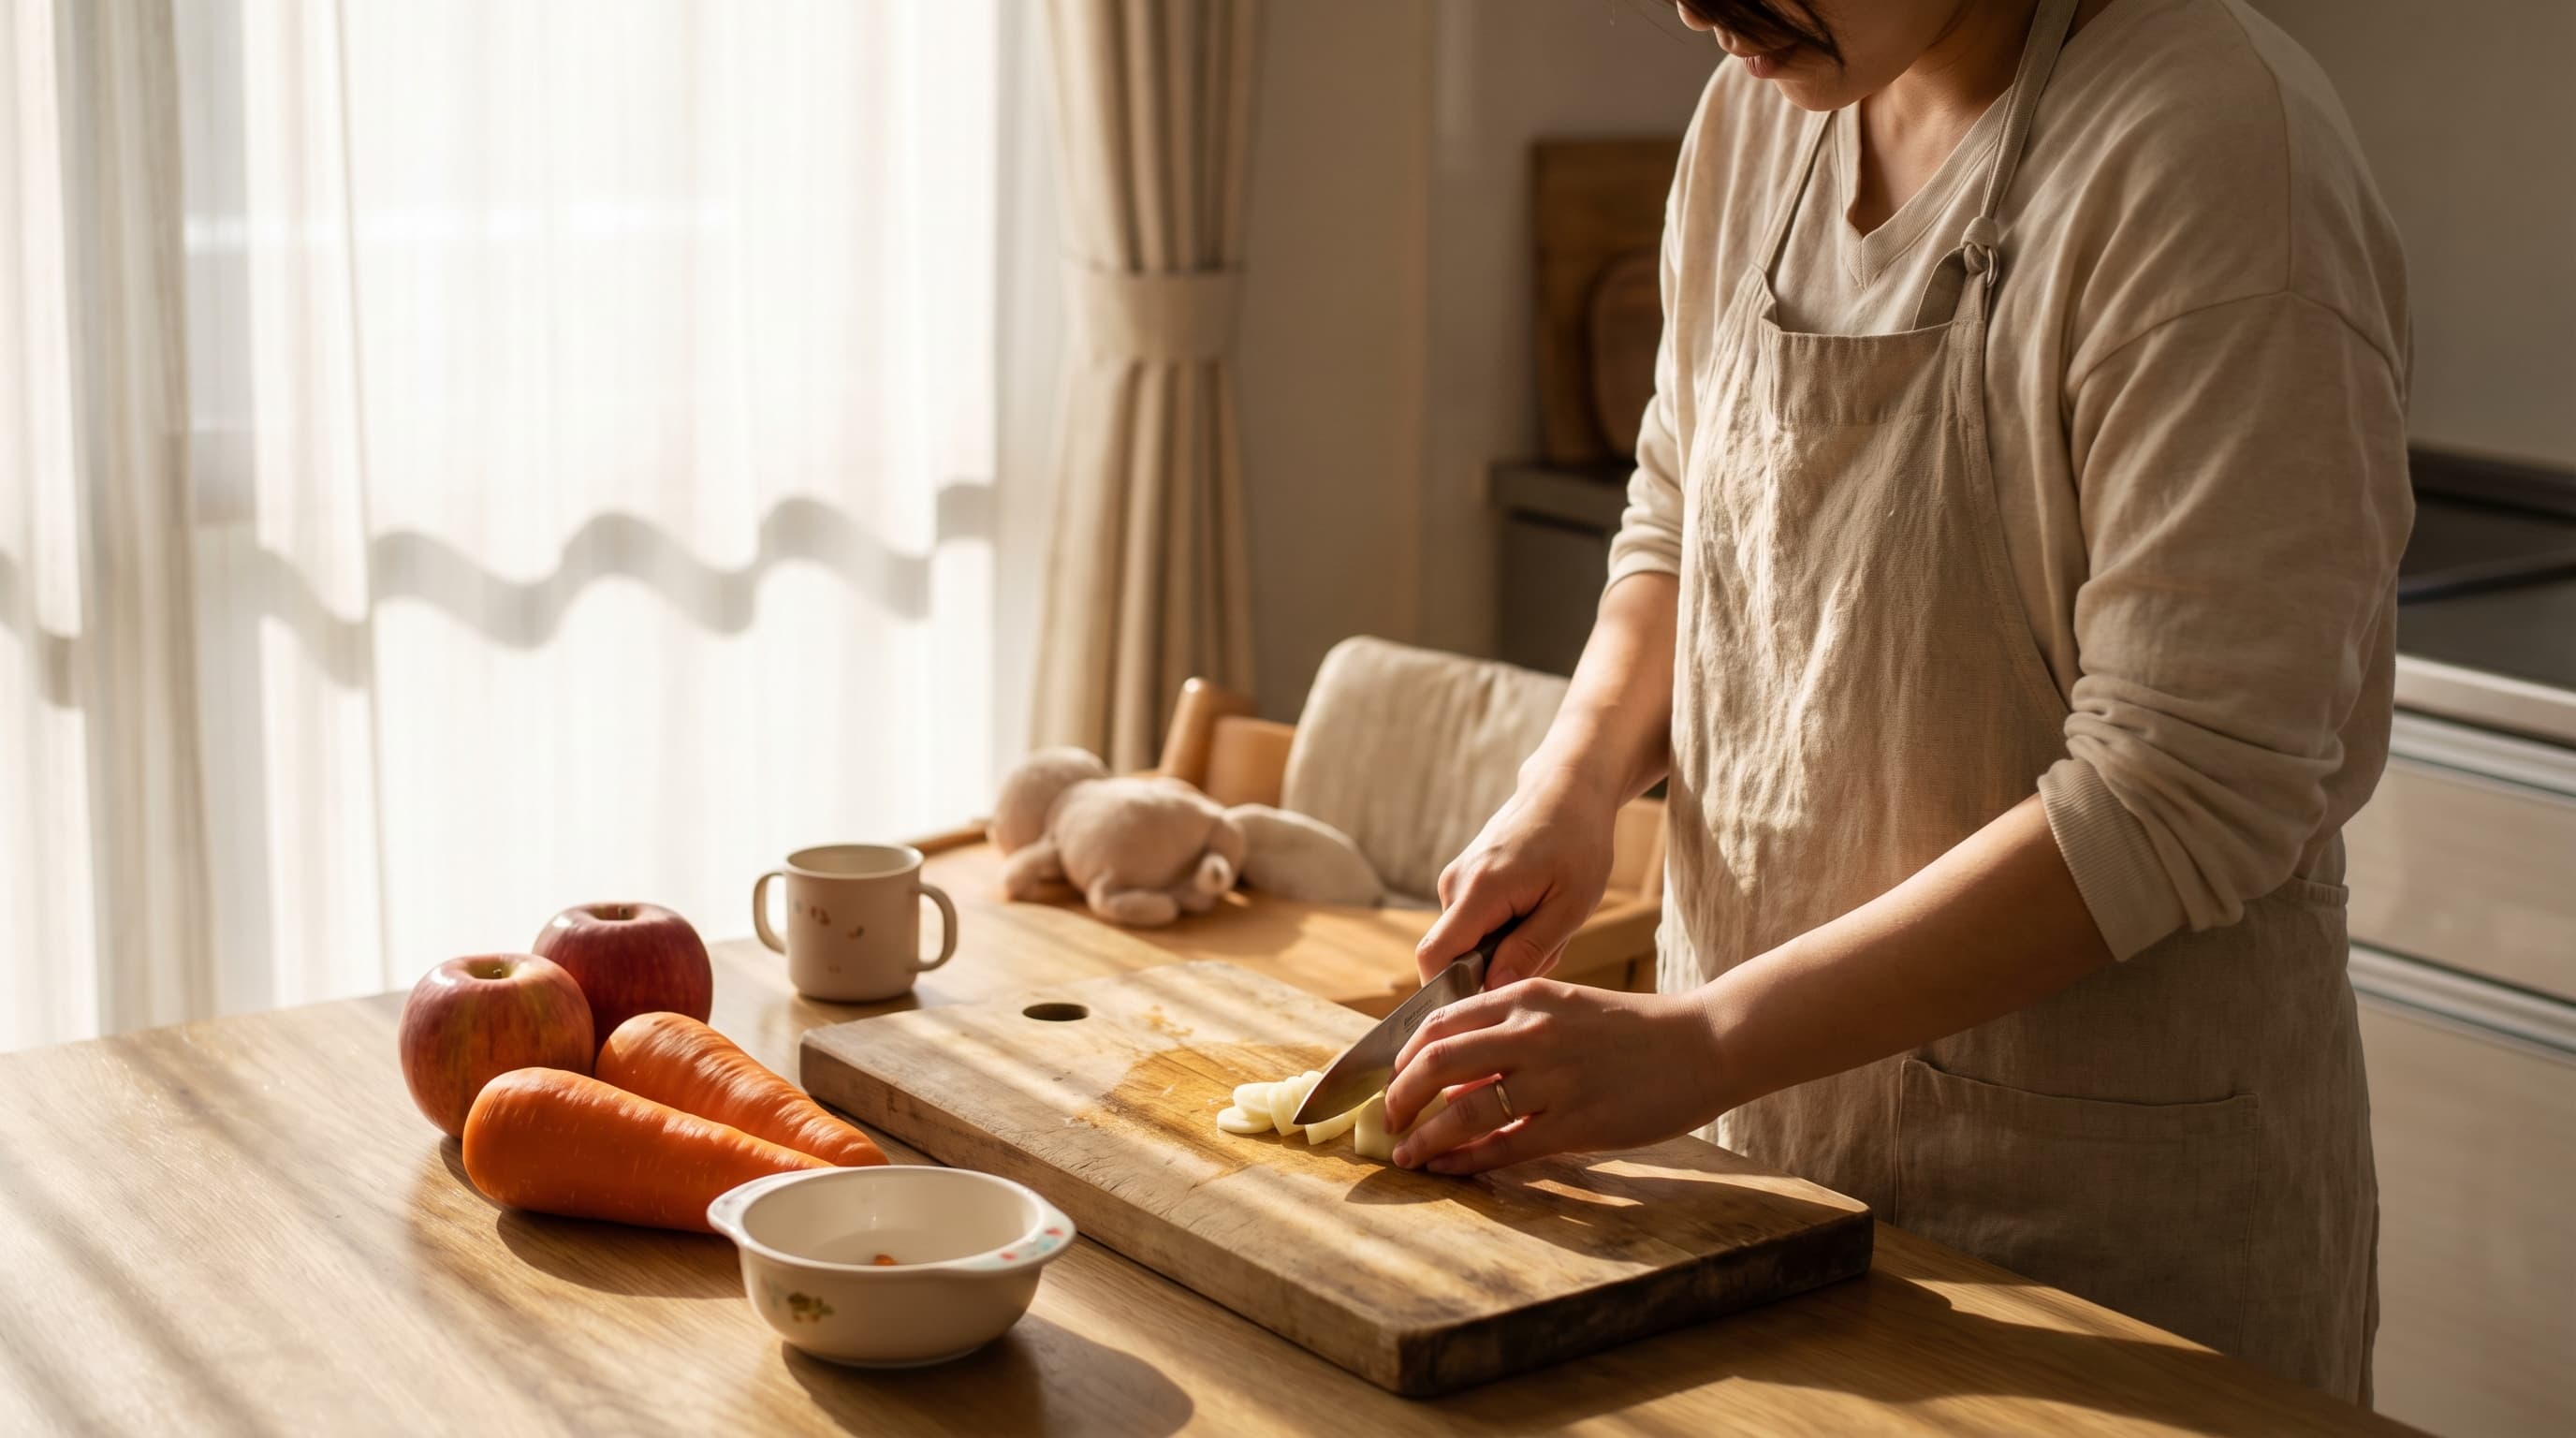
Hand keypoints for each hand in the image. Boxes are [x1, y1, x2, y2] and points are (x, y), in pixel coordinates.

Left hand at [1382, 980, 1728, 1174]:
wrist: (1703, 1043)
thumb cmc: (1632, 1030)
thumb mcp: (1565, 1008)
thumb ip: (1512, 1029)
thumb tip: (1455, 1072)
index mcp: (1525, 995)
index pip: (1438, 1022)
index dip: (1403, 1057)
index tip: (1390, 1081)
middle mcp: (1532, 1031)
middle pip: (1437, 1063)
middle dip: (1400, 1097)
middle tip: (1388, 1120)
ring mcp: (1554, 1078)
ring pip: (1463, 1110)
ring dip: (1425, 1138)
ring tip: (1407, 1155)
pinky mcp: (1577, 1122)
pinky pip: (1504, 1146)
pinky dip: (1466, 1161)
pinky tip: (1450, 1169)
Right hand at [1415, 769, 1619, 988]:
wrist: (1568, 789)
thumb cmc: (1578, 842)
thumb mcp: (1570, 905)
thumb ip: (1530, 951)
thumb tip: (1493, 989)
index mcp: (1479, 890)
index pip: (1434, 956)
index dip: (1446, 992)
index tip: (1481, 1008)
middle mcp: (1455, 884)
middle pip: (1455, 954)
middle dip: (1495, 969)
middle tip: (1549, 949)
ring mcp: (1456, 879)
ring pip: (1468, 940)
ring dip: (1506, 948)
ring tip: (1549, 924)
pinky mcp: (1463, 878)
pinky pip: (1474, 922)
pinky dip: (1505, 929)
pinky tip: (1537, 910)